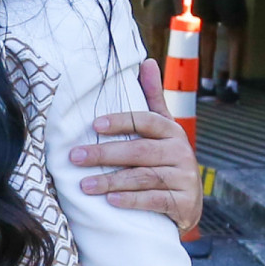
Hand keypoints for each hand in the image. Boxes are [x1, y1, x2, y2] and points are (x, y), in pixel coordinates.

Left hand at [69, 59, 202, 231]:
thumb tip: (146, 61)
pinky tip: (111, 201)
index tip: (95, 125)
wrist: (189, 204)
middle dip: (105, 154)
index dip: (121, 122)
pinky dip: (132, 200)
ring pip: (144, 177)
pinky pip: (155, 200)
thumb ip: (153, 100)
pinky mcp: (183, 203)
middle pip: (140, 151)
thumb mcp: (163, 130)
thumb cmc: (167, 161)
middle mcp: (180, 152)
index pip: (146, 121)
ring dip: (112, 181)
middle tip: (75, 157)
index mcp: (172, 132)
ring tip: (85, 185)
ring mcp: (183, 178)